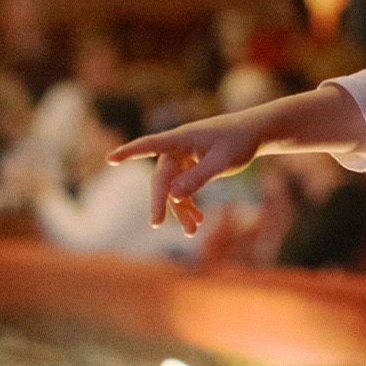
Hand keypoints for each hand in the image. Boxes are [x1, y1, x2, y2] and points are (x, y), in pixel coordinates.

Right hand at [108, 114, 263, 235]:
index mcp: (182, 138)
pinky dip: (189, 204)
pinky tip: (198, 221)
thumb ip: (199, 177)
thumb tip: (172, 195)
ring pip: (174, 187)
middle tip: (157, 223)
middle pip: (162, 177)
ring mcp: (184, 158)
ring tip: (193, 232)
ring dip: (180, 209)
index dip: (130, 152)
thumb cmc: (239, 141)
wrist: (256, 133)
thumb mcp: (223, 161)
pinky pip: (183, 188)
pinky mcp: (191, 167)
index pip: (151, 144)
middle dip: (161, 201)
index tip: (110, 159)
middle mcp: (178, 147)